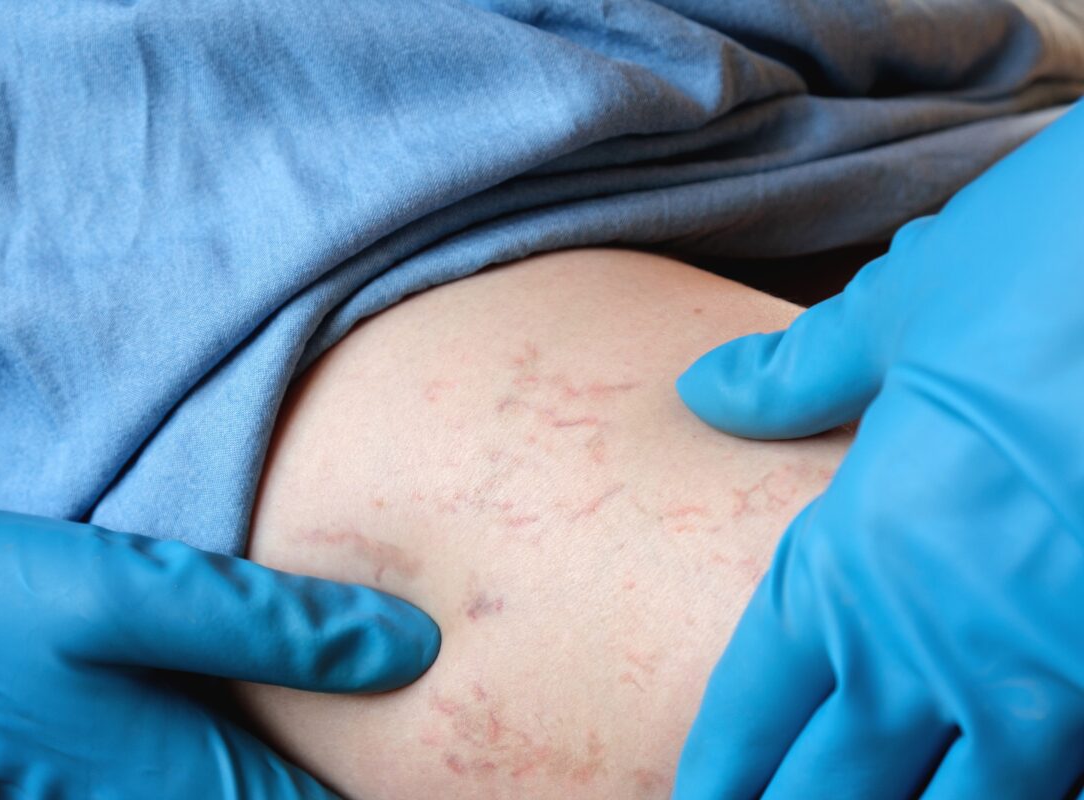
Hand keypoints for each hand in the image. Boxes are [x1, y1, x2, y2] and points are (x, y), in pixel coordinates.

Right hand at [0, 505, 439, 798]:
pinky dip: (256, 752)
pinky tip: (275, 700)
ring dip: (304, 768)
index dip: (390, 790)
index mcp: (195, 782)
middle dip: (353, 781)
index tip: (470, 766)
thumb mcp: (136, 594)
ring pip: (249, 793)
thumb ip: (278, 626)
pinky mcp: (99, 771)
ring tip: (382, 715)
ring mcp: (125, 795)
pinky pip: (207, 774)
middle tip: (446, 734)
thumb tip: (412, 647)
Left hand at [671, 99, 1083, 798]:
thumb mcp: (897, 312)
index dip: (723, 762)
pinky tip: (1000, 799)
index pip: (760, 697)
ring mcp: (1046, 674)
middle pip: (838, 781)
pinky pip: (1068, 787)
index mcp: (855, 555)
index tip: (696, 798)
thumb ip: (795, 375)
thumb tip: (703, 387)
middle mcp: (939, 639)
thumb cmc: (1045, 270)